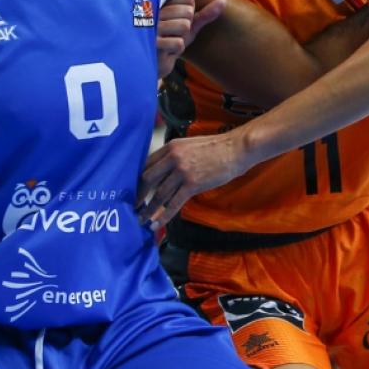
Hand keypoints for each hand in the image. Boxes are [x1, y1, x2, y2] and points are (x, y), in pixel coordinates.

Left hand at [136, 130, 250, 229]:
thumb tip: (163, 172)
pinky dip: (163, 216)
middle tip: (133, 207)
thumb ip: (175, 155)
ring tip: (142, 220)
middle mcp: (173, 158)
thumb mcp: (189, 145)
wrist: (236, 148)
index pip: (147, 164)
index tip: (133, 190)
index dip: (137, 179)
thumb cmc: (216, 147)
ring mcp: (182, 171)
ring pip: (159, 194)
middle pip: (147, 179)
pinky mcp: (193, 184)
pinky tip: (156, 224)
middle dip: (139, 195)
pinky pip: (174, 203)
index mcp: (171, 147)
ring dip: (149, 209)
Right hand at [156, 0, 225, 77]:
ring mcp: (151, 26)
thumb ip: (205, 14)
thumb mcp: (190, 26)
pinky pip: (178, 43)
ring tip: (170, 42)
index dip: (190, 14)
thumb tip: (224, 0)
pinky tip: (166, 51)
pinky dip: (176, 49)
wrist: (157, 64)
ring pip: (184, 25)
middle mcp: (155, 11)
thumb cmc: (172, 42)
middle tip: (174, 35)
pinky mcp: (152, 42)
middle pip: (188, 12)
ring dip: (181, 39)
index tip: (179, 22)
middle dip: (186, 28)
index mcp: (163, 3)